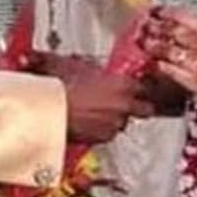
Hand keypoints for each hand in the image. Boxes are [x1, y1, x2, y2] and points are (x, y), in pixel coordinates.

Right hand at [32, 52, 152, 143]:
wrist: (52, 113)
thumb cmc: (62, 88)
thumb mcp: (68, 65)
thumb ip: (72, 63)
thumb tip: (51, 58)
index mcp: (122, 84)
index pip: (143, 87)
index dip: (138, 87)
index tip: (134, 87)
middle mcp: (124, 105)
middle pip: (145, 109)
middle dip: (137, 107)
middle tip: (126, 103)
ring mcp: (115, 123)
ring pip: (123, 122)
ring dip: (115, 118)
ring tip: (99, 112)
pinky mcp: (103, 138)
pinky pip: (108, 134)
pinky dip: (101, 129)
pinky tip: (89, 123)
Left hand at [137, 6, 196, 109]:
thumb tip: (180, 25)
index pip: (184, 16)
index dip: (166, 12)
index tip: (156, 10)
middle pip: (171, 30)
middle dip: (154, 25)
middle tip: (143, 23)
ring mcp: (196, 63)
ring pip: (166, 48)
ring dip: (150, 43)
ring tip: (142, 40)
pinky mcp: (190, 80)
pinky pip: (167, 68)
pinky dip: (157, 63)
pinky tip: (151, 61)